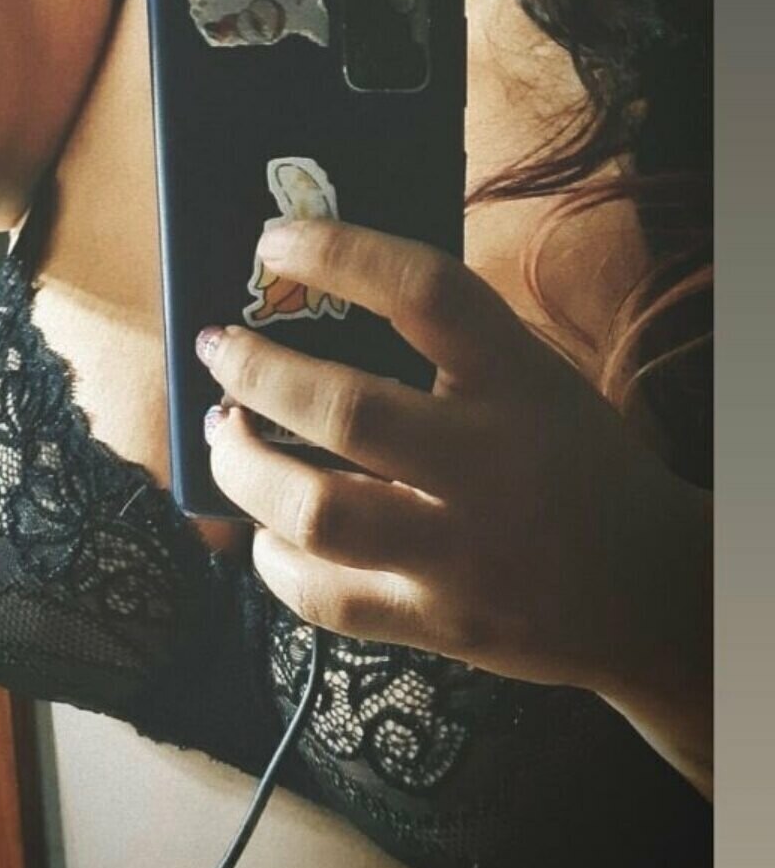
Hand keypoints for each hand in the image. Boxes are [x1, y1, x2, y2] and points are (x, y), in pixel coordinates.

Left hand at [199, 217, 711, 749]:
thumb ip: (449, 346)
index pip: (426, 292)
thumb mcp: (534, 379)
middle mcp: (492, 465)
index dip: (338, 254)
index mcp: (521, 382)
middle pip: (348, 410)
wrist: (648, 592)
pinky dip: (271, 556)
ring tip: (224, 434)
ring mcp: (463, 554)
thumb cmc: (569, 461)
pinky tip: (264, 525)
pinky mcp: (438, 626)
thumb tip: (307, 297)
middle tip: (219, 346)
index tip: (270, 240)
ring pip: (318, 513)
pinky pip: (322, 595)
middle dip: (257, 371)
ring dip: (243, 468)